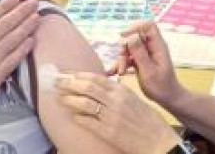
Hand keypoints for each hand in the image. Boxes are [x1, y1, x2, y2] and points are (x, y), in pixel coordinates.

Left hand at [56, 72, 179, 153]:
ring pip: (84, 103)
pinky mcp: (108, 132)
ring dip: (69, 99)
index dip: (78, 75)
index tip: (67, 73)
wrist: (158, 141)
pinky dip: (78, 118)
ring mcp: (111, 116)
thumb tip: (99, 88)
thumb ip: (117, 93)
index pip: (95, 78)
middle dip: (68, 83)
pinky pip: (88, 122)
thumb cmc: (148, 121)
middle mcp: (115, 100)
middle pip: (87, 87)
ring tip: (60, 97)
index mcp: (122, 90)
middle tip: (56, 81)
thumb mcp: (134, 100)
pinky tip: (72, 116)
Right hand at [108, 21, 184, 105]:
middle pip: (134, 36)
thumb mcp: (148, 71)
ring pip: (129, 47)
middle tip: (121, 64)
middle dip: (125, 48)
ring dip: (122, 58)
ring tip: (119, 72)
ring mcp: (146, 53)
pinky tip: (114, 72)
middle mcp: (152, 46)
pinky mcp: (141, 59)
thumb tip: (130, 36)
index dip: (135, 27)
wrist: (167, 98)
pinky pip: (129, 56)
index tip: (123, 37)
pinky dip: (122, 63)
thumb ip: (140, 53)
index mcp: (158, 45)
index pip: (148, 25)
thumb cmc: (161, 86)